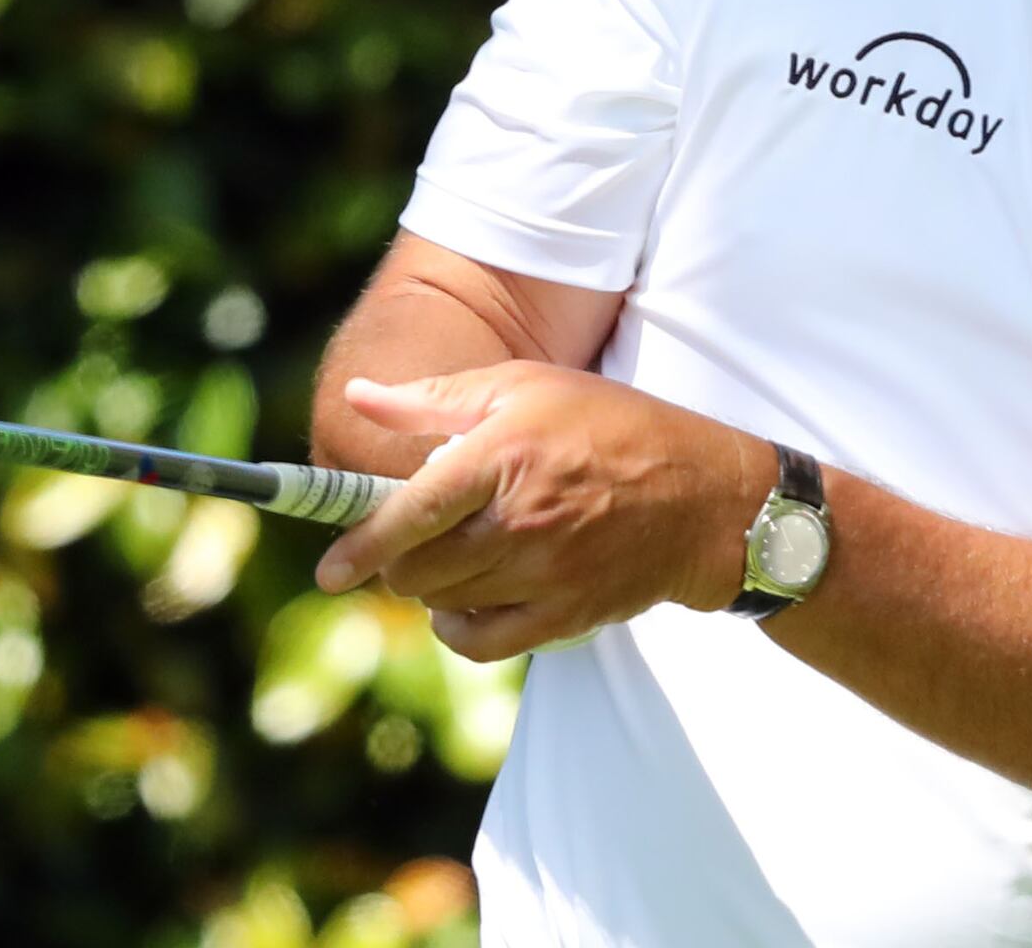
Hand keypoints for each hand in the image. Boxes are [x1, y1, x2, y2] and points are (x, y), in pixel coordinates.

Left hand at [310, 362, 770, 661]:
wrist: (703, 499)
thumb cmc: (610, 426)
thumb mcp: (524, 386)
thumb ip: (433, 400)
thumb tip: (358, 398)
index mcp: (504, 454)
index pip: (412, 511)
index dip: (361, 545)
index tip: (328, 571)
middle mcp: (521, 520)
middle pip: (418, 570)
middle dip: (396, 562)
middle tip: (411, 542)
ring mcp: (545, 574)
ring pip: (444, 605)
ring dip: (431, 588)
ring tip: (454, 557)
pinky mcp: (564, 616)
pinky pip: (482, 644)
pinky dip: (460, 630)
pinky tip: (467, 603)